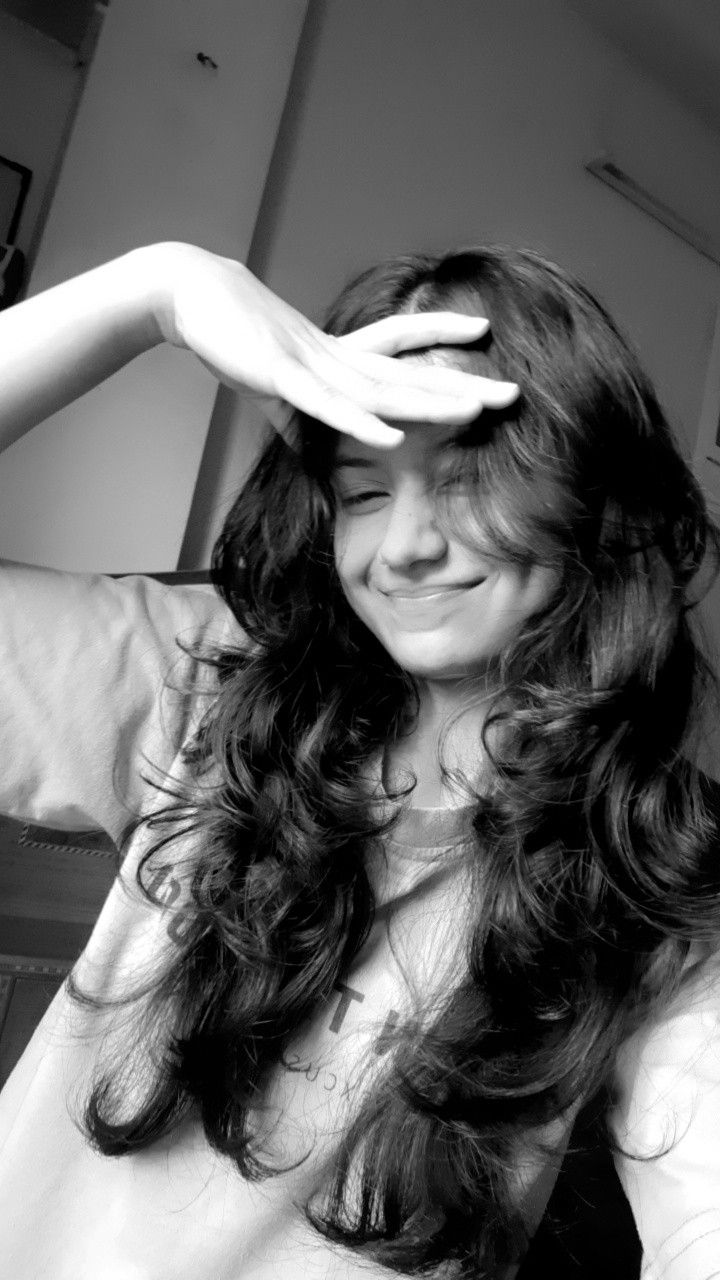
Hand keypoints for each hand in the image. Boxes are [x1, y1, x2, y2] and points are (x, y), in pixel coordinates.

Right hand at [153, 243, 518, 447]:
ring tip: (475, 410)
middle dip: (463, 385)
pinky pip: (328, 409)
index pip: (402, 341)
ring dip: (429, 403)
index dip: (441, 335)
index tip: (482, 332)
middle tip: (514, 395)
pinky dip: (361, 423)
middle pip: (412, 374)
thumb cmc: (232, 335)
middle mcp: (337, 357)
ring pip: (382, 390)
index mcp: (338, 354)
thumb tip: (308, 448)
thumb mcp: (272, 385)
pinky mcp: (282, 380)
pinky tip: (393, 437)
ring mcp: (314, 367)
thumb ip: (296, 418)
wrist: (188, 297)